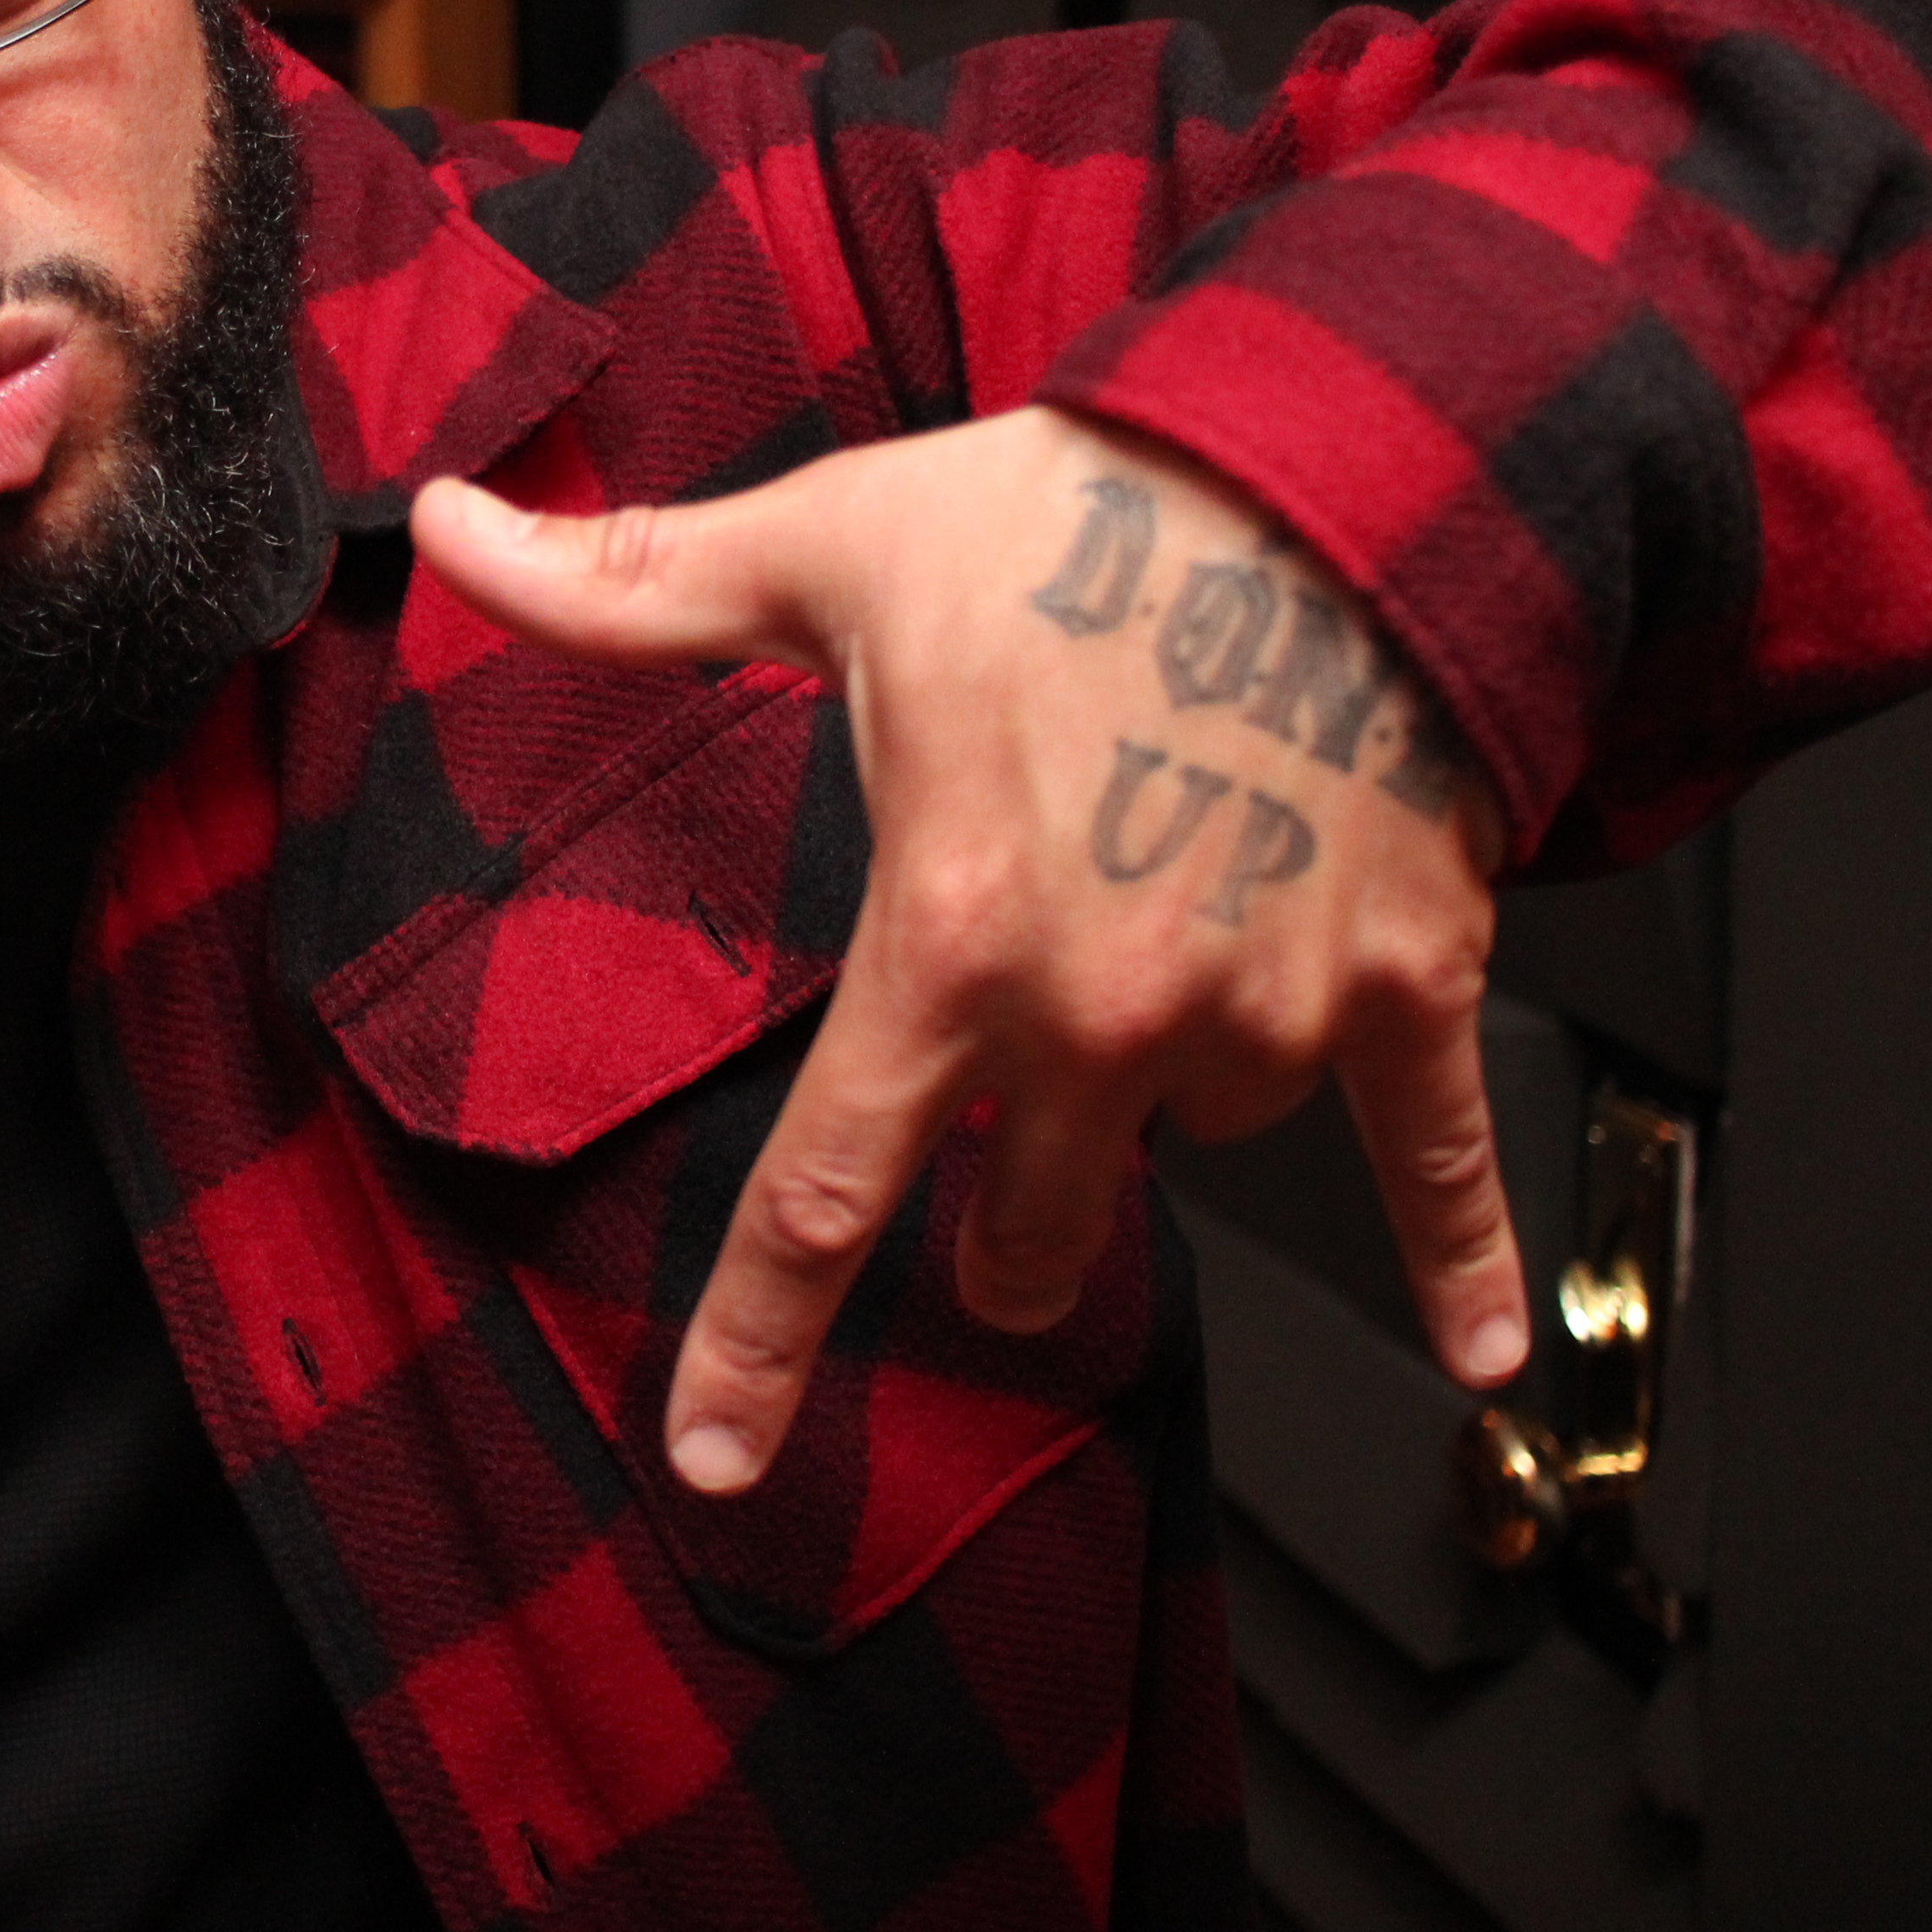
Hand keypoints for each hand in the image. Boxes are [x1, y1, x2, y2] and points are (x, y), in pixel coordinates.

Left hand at [409, 406, 1517, 1494]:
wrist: (1343, 468)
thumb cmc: (1081, 509)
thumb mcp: (822, 544)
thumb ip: (626, 587)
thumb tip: (446, 534)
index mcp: (951, 937)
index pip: (826, 1194)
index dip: (760, 1344)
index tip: (720, 1463)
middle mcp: (1107, 1012)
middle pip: (1025, 1226)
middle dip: (999, 1232)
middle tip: (994, 1196)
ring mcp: (1266, 1012)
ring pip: (1190, 1144)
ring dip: (1164, 1100)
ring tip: (1165, 951)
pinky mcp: (1408, 987)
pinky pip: (1440, 1163)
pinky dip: (1467, 1258)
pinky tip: (1485, 1349)